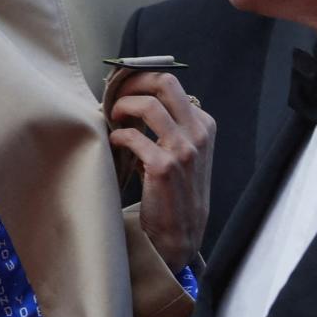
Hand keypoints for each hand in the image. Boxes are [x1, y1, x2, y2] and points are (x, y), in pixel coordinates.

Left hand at [108, 72, 214, 273]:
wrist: (180, 234)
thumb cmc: (175, 191)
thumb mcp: (183, 153)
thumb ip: (168, 127)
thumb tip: (133, 100)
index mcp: (204, 126)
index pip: (172, 84)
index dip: (142, 82)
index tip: (123, 89)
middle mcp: (198, 134)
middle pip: (165, 83)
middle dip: (133, 82)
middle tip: (114, 94)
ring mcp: (184, 150)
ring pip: (149, 105)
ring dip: (123, 106)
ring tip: (113, 117)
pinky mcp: (164, 167)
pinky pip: (133, 136)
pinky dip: (118, 135)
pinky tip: (114, 142)